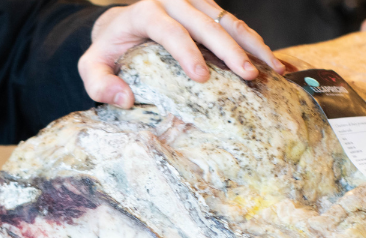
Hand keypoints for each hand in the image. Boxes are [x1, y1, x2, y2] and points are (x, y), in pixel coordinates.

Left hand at [80, 0, 284, 108]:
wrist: (119, 28)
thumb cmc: (109, 52)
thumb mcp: (92, 68)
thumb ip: (100, 85)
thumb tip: (124, 100)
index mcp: (144, 12)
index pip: (169, 30)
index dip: (186, 52)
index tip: (202, 77)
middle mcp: (172, 1)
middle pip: (206, 23)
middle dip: (229, 50)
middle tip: (248, 76)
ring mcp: (193, 2)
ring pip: (227, 20)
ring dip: (252, 45)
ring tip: (273, 69)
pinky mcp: (208, 9)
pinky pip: (234, 24)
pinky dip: (254, 43)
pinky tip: (273, 63)